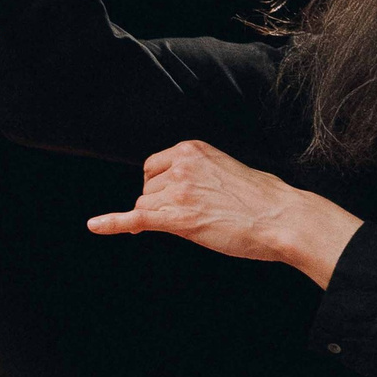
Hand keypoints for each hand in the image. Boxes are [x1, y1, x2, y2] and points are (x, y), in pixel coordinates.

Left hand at [86, 141, 364, 288]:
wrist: (281, 217)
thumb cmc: (263, 199)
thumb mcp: (227, 169)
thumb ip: (199, 172)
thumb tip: (183, 188)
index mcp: (192, 150)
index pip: (152, 166)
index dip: (157, 186)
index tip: (168, 199)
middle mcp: (180, 165)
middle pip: (147, 189)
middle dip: (160, 205)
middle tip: (192, 216)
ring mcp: (178, 191)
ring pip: (145, 207)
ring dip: (161, 220)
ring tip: (195, 225)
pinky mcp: (178, 217)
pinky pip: (135, 218)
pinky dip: (112, 223)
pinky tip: (95, 226)